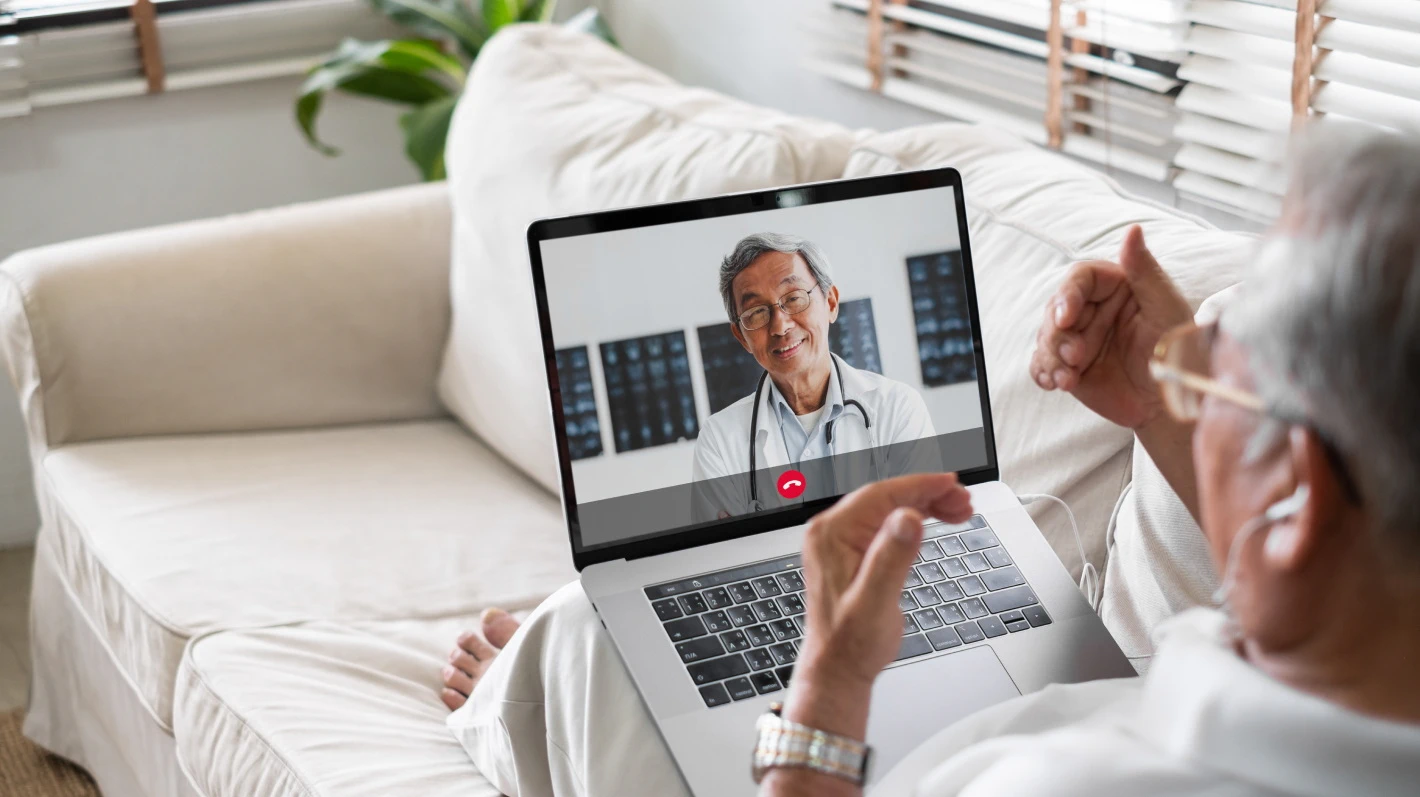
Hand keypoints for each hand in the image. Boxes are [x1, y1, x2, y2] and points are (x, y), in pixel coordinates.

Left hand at [786, 474, 973, 738]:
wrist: (838, 668)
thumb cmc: (851, 643)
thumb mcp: (875, 601)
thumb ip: (891, 558)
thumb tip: (908, 519)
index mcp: (831, 535)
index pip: (881, 494)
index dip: (920, 486)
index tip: (951, 483)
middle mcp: (832, 532)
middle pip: (887, 498)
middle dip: (928, 495)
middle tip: (964, 502)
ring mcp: (841, 541)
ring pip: (889, 509)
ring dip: (924, 506)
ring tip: (959, 510)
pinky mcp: (853, 552)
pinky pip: (886, 524)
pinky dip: (913, 520)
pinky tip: (934, 521)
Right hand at [1029, 225, 1191, 429]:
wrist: (1172, 403)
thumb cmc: (1177, 351)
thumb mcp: (1166, 308)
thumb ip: (1145, 270)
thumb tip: (1133, 229)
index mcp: (1115, 288)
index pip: (1079, 279)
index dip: (1067, 295)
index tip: (1066, 317)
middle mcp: (1093, 310)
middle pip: (1055, 309)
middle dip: (1058, 334)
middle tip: (1075, 356)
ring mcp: (1078, 339)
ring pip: (1045, 337)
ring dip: (1051, 357)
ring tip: (1068, 378)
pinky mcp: (1069, 366)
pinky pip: (1042, 364)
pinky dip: (1043, 372)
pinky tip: (1055, 383)